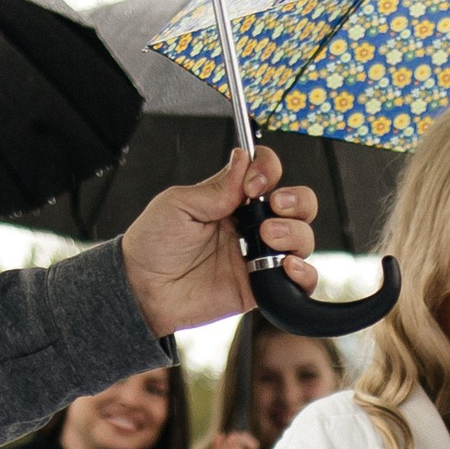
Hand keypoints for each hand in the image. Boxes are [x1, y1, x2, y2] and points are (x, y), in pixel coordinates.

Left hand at [120, 148, 318, 340]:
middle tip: (274, 207)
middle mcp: (251, 226)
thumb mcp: (178, 204)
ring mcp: (259, 256)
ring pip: (303, 238)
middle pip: (298, 204)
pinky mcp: (262, 287)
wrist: (144, 290)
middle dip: (296, 200)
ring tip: (267, 239)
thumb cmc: (153, 246)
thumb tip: (243, 158)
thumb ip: (216, 186)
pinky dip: (305, 272)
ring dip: (295, 233)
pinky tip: (287, 266)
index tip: (253, 185)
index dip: (269, 172)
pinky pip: (301, 280)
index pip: (267, 174)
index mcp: (232, 200)